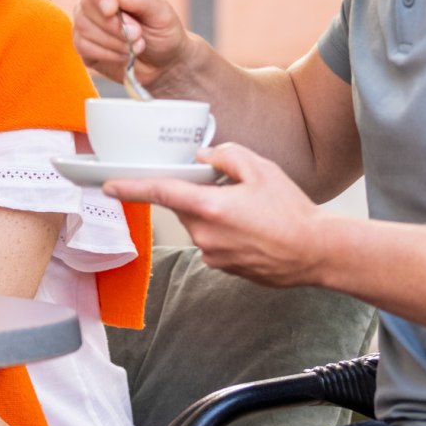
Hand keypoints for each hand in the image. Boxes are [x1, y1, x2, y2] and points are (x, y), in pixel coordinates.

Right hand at [73, 0, 189, 92]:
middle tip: (138, 34)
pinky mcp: (83, 39)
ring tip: (136, 45)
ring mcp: (88, 16)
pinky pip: (82, 45)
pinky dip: (106, 54)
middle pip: (87, 2)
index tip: (111, 10)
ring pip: (83, 25)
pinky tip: (122, 54)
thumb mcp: (162, 13)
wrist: (163, 61)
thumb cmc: (163, 31)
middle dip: (114, 25)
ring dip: (113, 42)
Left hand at [103, 142, 326, 286]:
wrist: (317, 252)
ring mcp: (214, 256)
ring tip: (252, 213)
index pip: (161, 193)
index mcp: (211, 208)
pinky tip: (254, 229)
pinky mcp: (224, 268)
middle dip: (199, 194)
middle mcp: (205, 235)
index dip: (131, 187)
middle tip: (233, 189)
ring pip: (200, 224)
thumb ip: (225, 157)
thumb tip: (203, 159)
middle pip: (184, 207)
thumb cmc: (292, 212)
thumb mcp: (261, 169)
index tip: (109, 186)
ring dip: (215, 214)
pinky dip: (225, 232)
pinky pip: (213, 242)